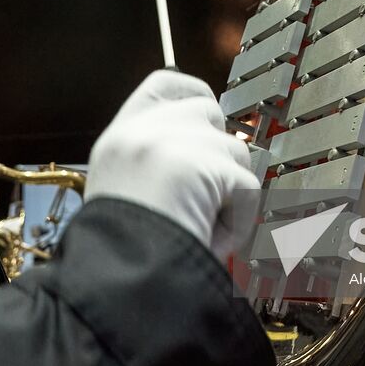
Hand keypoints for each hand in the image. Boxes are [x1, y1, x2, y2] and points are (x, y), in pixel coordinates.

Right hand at [86, 71, 259, 263]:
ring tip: (198, 226)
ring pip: (235, 152)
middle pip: (209, 113)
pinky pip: (246, 187)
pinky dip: (237, 219)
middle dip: (217, 154)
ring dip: (228, 192)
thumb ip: (156, 162)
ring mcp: (174, 143)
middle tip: (203, 197)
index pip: (166, 84)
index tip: (208, 124)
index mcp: (119, 138)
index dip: (194, 97)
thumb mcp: (123, 192)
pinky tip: (209, 238)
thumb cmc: (121, 255)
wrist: (118, 281)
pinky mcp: (206, 164)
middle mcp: (143, 130)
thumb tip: (207, 153)